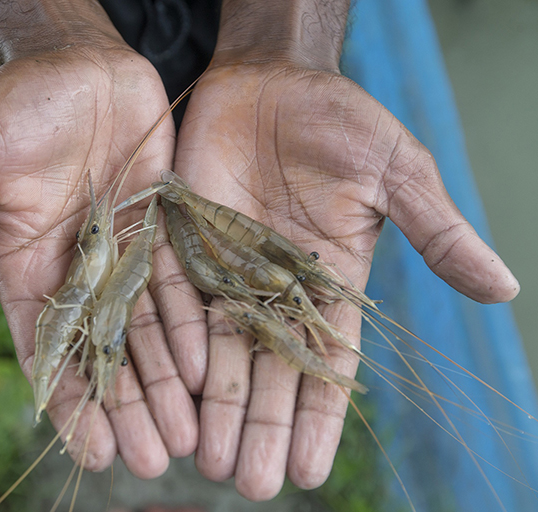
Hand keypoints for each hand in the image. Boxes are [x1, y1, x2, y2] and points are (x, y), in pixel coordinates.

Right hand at [0, 44, 197, 477]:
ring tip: (189, 435)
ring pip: (149, 332)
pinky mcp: (164, 230)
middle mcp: (80, 273)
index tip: (95, 452)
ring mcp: (125, 255)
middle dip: (130, 408)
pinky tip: (206, 369)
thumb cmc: (12, 111)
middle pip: (108, 356)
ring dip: (168, 383)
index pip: (48, 353)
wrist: (76, 65)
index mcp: (27, 271)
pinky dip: (192, 327)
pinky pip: (181, 287)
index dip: (70, 404)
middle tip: (157, 461)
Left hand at [163, 62, 518, 499]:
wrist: (270, 81)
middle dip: (259, 425)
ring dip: (212, 404)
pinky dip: (174, 342)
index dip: (318, 415)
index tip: (306, 469)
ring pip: (217, 348)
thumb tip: (503, 287)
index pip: (325, 361)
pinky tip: (173, 387)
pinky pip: (174, 300)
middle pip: (266, 368)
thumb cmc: (338, 121)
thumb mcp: (395, 171)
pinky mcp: (181, 243)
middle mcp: (272, 287)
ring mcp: (223, 268)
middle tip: (250, 483)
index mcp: (328, 281)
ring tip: (206, 459)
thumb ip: (436, 230)